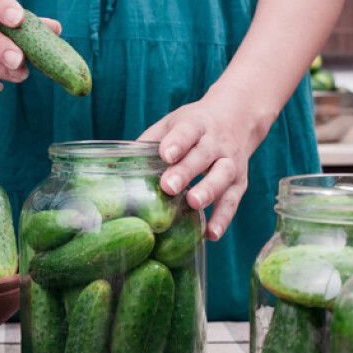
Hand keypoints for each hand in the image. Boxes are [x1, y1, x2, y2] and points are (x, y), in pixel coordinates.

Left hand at [138, 89, 273, 240]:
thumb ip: (147, 143)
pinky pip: (232, 201)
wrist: (237, 118)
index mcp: (196, 125)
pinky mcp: (240, 183)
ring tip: (193, 203)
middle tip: (169, 186)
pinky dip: (223, 219)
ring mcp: (230, 163)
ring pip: (222, 176)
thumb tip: (112, 166)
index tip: (165, 154)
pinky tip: (211, 234)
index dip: (177, 142)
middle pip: (203, 155)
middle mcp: (216, 143)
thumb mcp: (171, 124)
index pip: (187, 131)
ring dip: (208, 191)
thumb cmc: (193, 127)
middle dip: (186, 171)